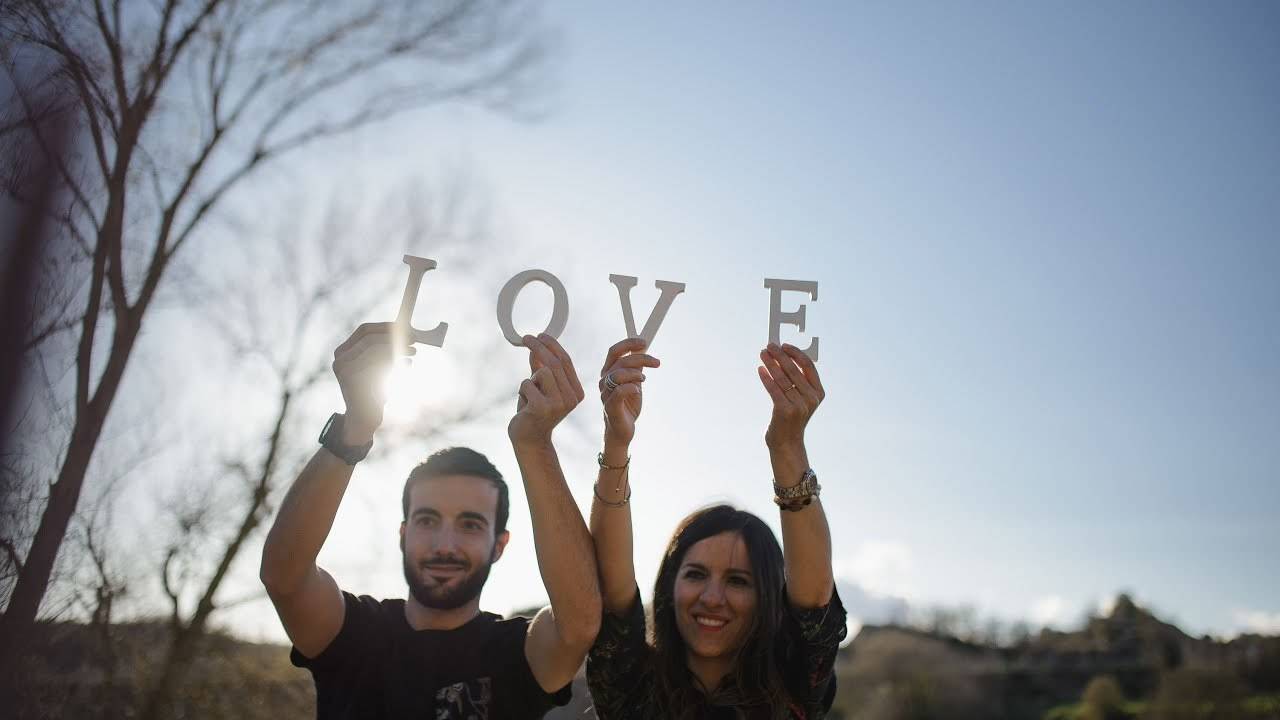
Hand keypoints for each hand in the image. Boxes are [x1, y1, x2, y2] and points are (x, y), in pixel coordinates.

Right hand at [331, 322, 414, 440]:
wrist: (363, 420)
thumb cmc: (374, 393)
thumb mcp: (381, 368)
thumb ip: (386, 352)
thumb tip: (406, 333)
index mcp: (344, 353)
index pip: (364, 330)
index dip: (386, 327)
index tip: (405, 327)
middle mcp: (340, 359)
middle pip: (370, 338)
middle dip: (394, 336)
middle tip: (414, 338)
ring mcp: (343, 370)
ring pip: (375, 349)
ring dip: (398, 348)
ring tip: (413, 352)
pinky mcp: (351, 380)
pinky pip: (376, 364)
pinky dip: (396, 362)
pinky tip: (408, 364)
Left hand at [508, 334, 585, 445]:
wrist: (529, 440)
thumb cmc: (534, 412)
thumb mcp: (540, 387)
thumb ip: (540, 367)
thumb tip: (536, 346)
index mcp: (576, 392)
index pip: (566, 361)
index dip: (552, 345)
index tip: (539, 334)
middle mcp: (572, 398)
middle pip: (554, 363)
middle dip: (538, 347)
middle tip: (526, 338)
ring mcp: (559, 404)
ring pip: (541, 372)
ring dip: (529, 380)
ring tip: (529, 395)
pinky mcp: (543, 408)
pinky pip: (527, 384)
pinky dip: (522, 391)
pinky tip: (525, 405)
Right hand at [599, 338, 659, 445]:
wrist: (622, 431)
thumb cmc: (627, 407)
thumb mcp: (634, 384)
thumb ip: (636, 370)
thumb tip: (644, 353)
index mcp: (608, 373)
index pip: (614, 351)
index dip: (628, 344)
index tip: (644, 342)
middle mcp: (604, 381)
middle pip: (621, 361)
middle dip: (641, 359)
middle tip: (656, 362)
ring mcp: (605, 394)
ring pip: (618, 374)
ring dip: (636, 374)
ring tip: (643, 381)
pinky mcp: (610, 407)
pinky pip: (619, 391)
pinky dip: (631, 388)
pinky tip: (638, 391)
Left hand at [758, 343, 823, 448]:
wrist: (787, 443)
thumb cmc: (791, 418)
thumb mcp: (800, 399)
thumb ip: (796, 381)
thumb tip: (781, 357)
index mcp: (818, 393)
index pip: (808, 366)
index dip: (796, 353)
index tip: (784, 345)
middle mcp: (811, 399)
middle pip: (793, 370)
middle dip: (779, 355)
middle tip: (769, 346)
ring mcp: (799, 405)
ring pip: (782, 378)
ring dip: (770, 363)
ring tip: (762, 354)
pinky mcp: (785, 411)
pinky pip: (773, 389)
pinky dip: (766, 377)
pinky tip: (760, 369)